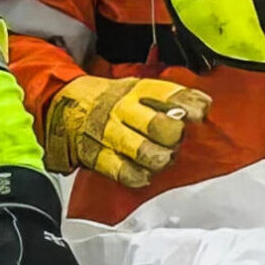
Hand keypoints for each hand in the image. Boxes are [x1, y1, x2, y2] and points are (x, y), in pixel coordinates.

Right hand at [44, 76, 211, 188]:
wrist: (61, 103)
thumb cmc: (109, 99)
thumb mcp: (137, 88)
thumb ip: (169, 98)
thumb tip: (202, 105)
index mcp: (135, 91)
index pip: (170, 95)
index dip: (190, 106)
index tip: (199, 113)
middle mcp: (121, 110)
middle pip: (160, 127)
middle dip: (175, 136)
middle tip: (175, 138)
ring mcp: (108, 134)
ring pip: (144, 152)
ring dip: (160, 158)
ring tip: (162, 156)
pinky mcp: (97, 156)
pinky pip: (125, 173)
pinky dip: (140, 175)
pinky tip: (144, 171)